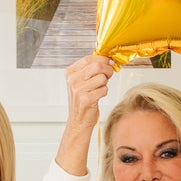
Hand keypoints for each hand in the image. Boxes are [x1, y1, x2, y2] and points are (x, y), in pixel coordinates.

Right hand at [56, 54, 115, 175]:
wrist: (78, 121)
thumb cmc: (82, 100)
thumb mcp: (82, 82)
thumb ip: (91, 69)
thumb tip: (107, 59)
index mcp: (70, 73)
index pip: (89, 59)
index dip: (103, 59)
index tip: (109, 62)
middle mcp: (72, 80)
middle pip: (97, 66)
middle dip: (107, 70)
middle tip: (109, 74)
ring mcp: (78, 90)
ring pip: (102, 78)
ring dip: (105, 83)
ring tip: (99, 88)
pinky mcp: (86, 99)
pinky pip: (104, 89)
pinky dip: (104, 92)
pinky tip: (97, 97)